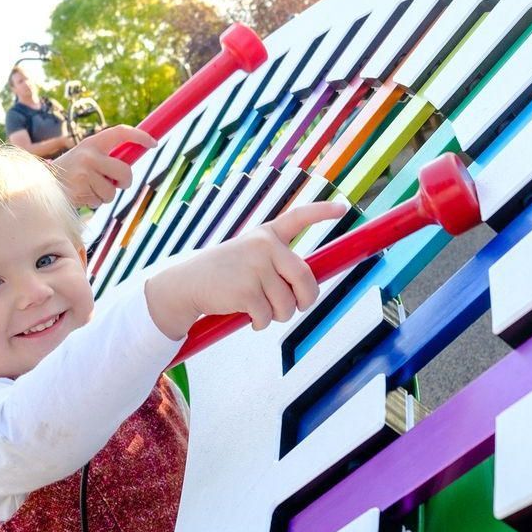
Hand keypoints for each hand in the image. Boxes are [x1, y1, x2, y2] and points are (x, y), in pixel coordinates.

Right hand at [51, 125, 156, 207]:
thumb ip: (107, 158)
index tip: (154, 144)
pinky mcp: (80, 188)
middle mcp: (89, 154)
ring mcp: (84, 171)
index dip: (139, 136)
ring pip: (112, 191)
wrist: (43, 184)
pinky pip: (99, 201)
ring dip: (105, 195)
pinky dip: (93, 201)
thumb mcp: (87, 157)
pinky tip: (81, 194)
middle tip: (119, 184)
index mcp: (92, 142)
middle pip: (125, 171)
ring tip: (88, 188)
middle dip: (125, 182)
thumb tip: (133, 161)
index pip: (120, 132)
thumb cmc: (72, 171)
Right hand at [145, 201, 348, 339]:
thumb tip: (308, 291)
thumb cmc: (226, 274)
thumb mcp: (251, 258)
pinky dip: (260, 323)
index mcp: (268, 235)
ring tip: (259, 309)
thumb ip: (278, 266)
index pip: (299, 216)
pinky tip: (246, 316)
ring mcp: (256, 266)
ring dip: (277, 316)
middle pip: (305, 278)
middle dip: (305, 300)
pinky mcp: (247, 290)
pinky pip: (267, 316)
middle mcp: (264, 245)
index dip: (322, 212)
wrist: (188, 284)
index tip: (343, 207)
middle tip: (298, 307)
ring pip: (287, 304)